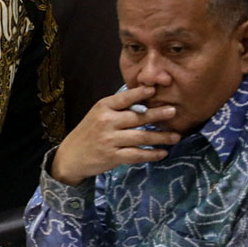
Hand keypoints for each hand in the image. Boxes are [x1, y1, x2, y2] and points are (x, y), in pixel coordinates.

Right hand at [51, 86, 180, 185]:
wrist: (70, 157)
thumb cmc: (88, 133)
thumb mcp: (97, 115)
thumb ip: (117, 108)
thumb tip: (145, 100)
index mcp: (102, 107)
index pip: (124, 98)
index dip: (140, 93)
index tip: (155, 89)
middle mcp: (106, 122)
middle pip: (137, 117)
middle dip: (158, 114)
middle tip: (174, 111)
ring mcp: (109, 140)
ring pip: (141, 137)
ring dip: (161, 137)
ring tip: (176, 136)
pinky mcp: (112, 157)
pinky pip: (137, 154)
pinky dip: (152, 154)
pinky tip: (163, 153)